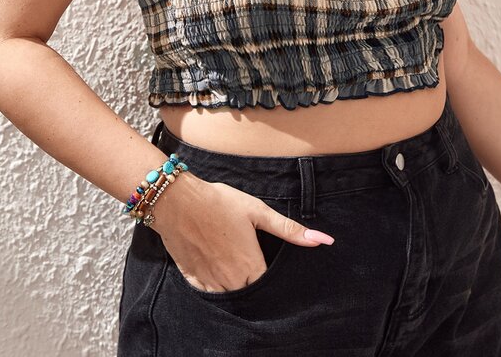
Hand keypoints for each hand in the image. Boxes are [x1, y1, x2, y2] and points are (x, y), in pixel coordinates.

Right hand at [150, 175, 334, 292]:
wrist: (177, 201)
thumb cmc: (219, 202)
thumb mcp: (257, 211)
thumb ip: (289, 230)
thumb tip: (323, 240)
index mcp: (250, 267)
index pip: (270, 288)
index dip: (274, 282)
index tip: (274, 271)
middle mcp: (231, 281)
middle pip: (250, 295)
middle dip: (256, 287)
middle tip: (254, 267)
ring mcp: (209, 283)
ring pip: (229, 299)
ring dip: (236, 289)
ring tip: (237, 270)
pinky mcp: (192, 279)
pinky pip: (207, 295)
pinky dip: (215, 289)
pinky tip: (217, 273)